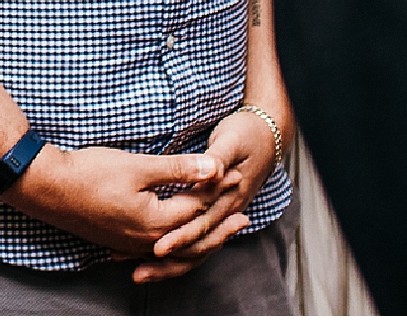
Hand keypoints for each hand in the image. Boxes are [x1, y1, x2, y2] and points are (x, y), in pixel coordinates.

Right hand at [9, 143, 225, 263]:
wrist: (46, 187)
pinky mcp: (118, 240)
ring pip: (175, 248)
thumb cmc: (90, 173)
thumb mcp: (138, 166)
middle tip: (244, 217)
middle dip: (219, 226)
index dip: (217, 189)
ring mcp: (131, 243)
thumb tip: (214, 167)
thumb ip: (178, 169)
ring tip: (216, 230)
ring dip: (199, 237)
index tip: (235, 174)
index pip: (197, 208)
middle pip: (193, 239)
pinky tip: (173, 238)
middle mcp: (147, 240)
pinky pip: (156, 249)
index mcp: (156, 222)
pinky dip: (174, 244)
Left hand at [137, 109, 279, 280]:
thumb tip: (211, 170)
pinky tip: (150, 257)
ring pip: (196, 248)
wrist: (267, 134)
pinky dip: (175, 250)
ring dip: (169, 263)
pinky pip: (194, 238)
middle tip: (139, 272)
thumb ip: (218, 157)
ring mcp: (220, 213)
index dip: (180, 236)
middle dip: (169, 260)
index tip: (156, 248)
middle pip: (198, 244)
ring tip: (139, 272)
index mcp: (230, 196)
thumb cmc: (246, 135)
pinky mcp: (214, 212)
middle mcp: (226, 210)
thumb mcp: (231, 141)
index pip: (203, 223)